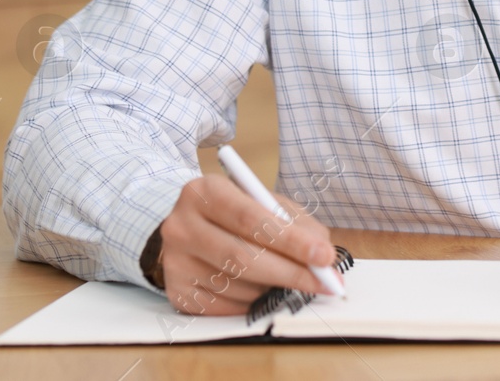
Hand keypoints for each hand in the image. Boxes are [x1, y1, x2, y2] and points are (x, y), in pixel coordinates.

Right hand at [157, 173, 338, 315]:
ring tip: (285, 277)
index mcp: (205, 191)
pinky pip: (225, 307)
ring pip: (236, 285)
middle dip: (291, 272)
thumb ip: (294, 222)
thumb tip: (322, 253)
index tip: (324, 256)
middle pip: (242, 257)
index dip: (291, 240)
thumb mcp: (264, 202)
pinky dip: (253, 302)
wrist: (188, 229)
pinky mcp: (176, 292)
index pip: (251, 219)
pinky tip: (261, 290)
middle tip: (324, 281)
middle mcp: (181, 225)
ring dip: (271, 288)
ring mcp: (174, 262)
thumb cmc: (235, 214)